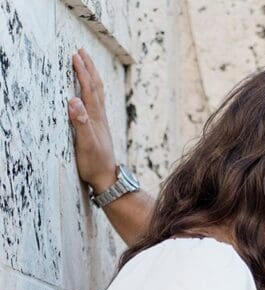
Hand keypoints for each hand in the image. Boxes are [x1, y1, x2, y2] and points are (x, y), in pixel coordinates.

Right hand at [68, 49, 116, 192]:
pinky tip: (93, 93)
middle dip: (89, 68)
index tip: (75, 55)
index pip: (88, 89)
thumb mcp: (85, 144)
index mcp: (95, 118)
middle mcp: (100, 118)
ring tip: (88, 65)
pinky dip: (95, 91)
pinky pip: (98, 104)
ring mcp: (102, 123)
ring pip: (99, 94)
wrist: (107, 180)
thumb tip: (74, 100)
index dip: (82, 72)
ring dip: (93, 77)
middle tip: (82, 51)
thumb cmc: (94, 164)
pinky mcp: (100, 129)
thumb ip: (80, 122)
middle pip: (96, 87)